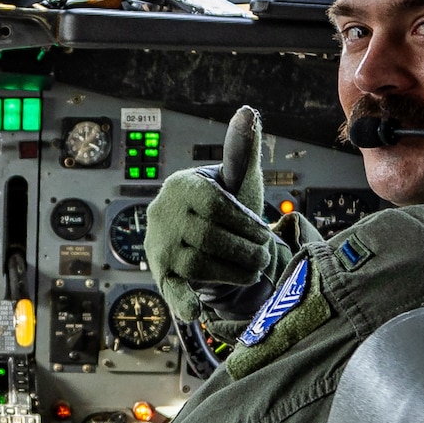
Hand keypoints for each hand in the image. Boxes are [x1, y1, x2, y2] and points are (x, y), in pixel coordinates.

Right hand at [146, 106, 272, 323]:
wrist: (202, 240)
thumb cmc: (224, 207)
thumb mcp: (235, 180)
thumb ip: (241, 150)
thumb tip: (248, 111)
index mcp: (182, 186)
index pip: (216, 204)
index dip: (245, 221)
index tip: (262, 230)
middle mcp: (162, 214)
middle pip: (210, 236)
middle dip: (245, 250)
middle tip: (264, 255)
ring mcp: (159, 245)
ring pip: (200, 264)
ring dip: (234, 272)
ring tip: (253, 270)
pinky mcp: (161, 275)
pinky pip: (171, 289)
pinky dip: (183, 302)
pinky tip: (196, 310)